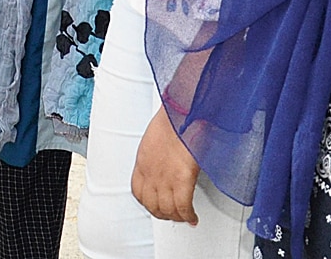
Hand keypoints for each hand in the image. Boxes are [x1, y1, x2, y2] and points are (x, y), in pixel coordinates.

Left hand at [131, 109, 200, 224]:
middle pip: (152, 205)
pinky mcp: (182, 180)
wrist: (183, 111)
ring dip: (176, 217)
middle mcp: (150, 173)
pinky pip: (183, 207)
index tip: (155, 206)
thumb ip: (158, 153)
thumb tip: (168, 161)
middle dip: (162, 214)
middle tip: (172, 215)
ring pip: (167, 210)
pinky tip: (192, 217)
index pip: (138, 191)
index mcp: (143, 161)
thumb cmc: (174, 118)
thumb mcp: (157, 138)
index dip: (147, 202)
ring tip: (183, 218)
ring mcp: (165, 178)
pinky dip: (188, 216)